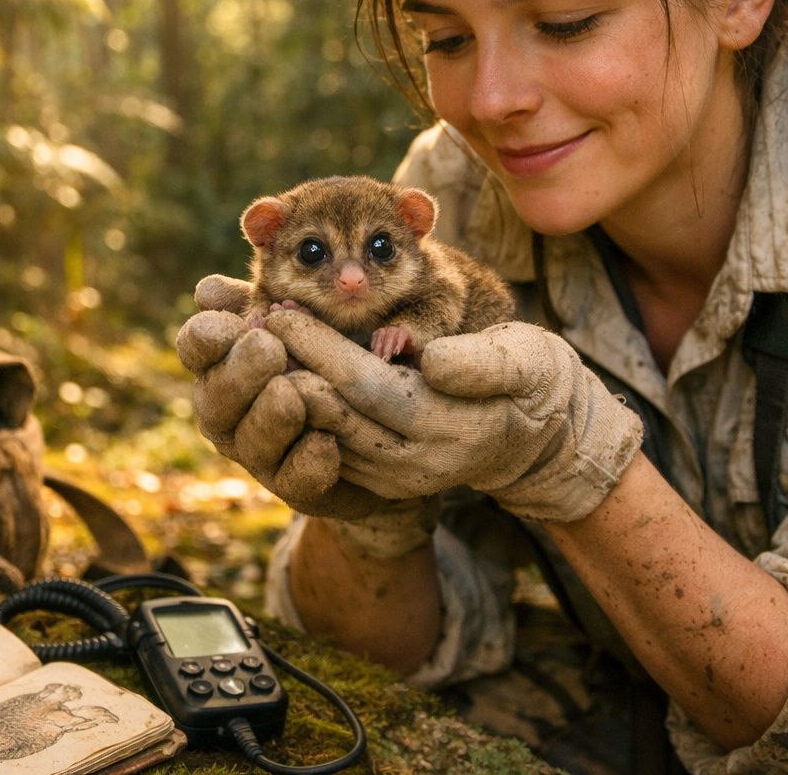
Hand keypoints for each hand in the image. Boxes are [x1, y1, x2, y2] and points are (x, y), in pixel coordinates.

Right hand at [175, 275, 387, 521]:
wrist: (379, 431)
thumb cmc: (325, 357)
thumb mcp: (300, 321)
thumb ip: (260, 301)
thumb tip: (207, 290)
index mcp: (222, 363)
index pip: (197, 347)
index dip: (207, 338)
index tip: (227, 325)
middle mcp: (229, 412)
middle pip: (216, 396)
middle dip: (241, 373)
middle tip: (268, 348)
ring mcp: (258, 454)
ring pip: (251, 439)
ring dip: (271, 415)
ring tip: (292, 394)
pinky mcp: (296, 488)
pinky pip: (295, 479)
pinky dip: (309, 460)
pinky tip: (327, 442)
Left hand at [266, 311, 642, 522]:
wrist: (542, 435)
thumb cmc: (534, 381)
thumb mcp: (524, 362)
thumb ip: (480, 362)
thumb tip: (429, 360)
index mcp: (442, 428)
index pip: (361, 385)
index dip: (316, 347)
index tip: (278, 308)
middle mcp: (412, 464)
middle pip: (329, 412)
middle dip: (284, 368)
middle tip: (245, 324)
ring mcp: (395, 479)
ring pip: (321, 432)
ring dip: (283, 390)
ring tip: (251, 344)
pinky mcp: (384, 479)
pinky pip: (328, 445)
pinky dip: (300, 410)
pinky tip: (277, 373)